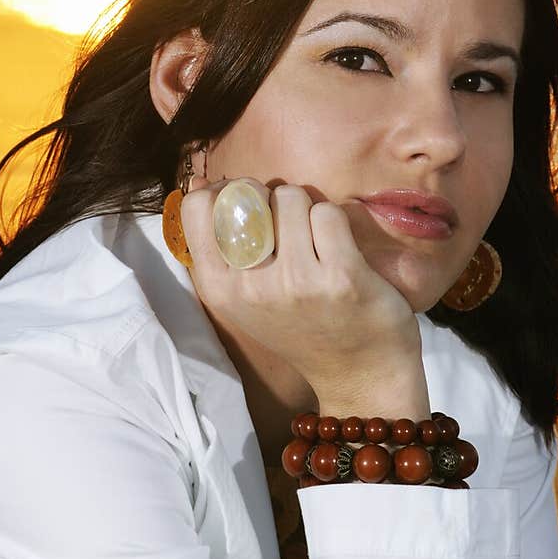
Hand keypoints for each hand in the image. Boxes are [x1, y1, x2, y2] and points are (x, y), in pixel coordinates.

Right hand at [178, 178, 420, 392]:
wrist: (359, 374)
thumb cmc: (300, 327)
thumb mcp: (243, 298)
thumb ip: (219, 246)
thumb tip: (199, 183)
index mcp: (220, 290)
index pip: (199, 207)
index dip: (226, 192)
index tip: (249, 207)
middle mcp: (252, 287)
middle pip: (249, 193)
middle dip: (270, 197)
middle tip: (288, 226)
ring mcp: (297, 281)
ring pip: (291, 197)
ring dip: (307, 209)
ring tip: (316, 241)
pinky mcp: (341, 276)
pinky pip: (328, 213)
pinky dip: (335, 222)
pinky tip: (340, 250)